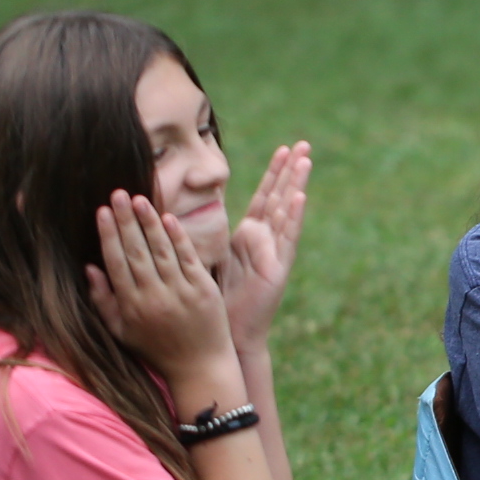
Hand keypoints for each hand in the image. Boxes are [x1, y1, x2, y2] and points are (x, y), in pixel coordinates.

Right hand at [85, 190, 243, 400]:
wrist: (200, 366)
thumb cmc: (156, 349)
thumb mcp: (122, 332)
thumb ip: (103, 301)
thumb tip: (89, 268)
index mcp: (132, 307)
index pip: (116, 263)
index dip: (108, 235)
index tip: (101, 211)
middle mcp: (154, 297)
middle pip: (136, 251)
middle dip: (125, 220)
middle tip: (117, 194)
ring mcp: (180, 292)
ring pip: (161, 250)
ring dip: (149, 222)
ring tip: (139, 199)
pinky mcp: (203, 289)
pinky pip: (188, 257)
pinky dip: (178, 237)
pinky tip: (167, 218)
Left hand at [220, 140, 313, 350]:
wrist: (228, 335)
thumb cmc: (214, 303)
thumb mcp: (206, 260)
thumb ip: (200, 236)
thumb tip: (174, 212)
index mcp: (248, 238)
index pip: (263, 197)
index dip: (273, 173)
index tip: (282, 148)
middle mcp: (265, 241)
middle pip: (279, 198)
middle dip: (290, 170)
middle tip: (304, 143)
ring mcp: (274, 254)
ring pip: (286, 212)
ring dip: (296, 185)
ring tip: (305, 160)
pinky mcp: (278, 269)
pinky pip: (286, 238)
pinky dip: (293, 217)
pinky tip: (299, 197)